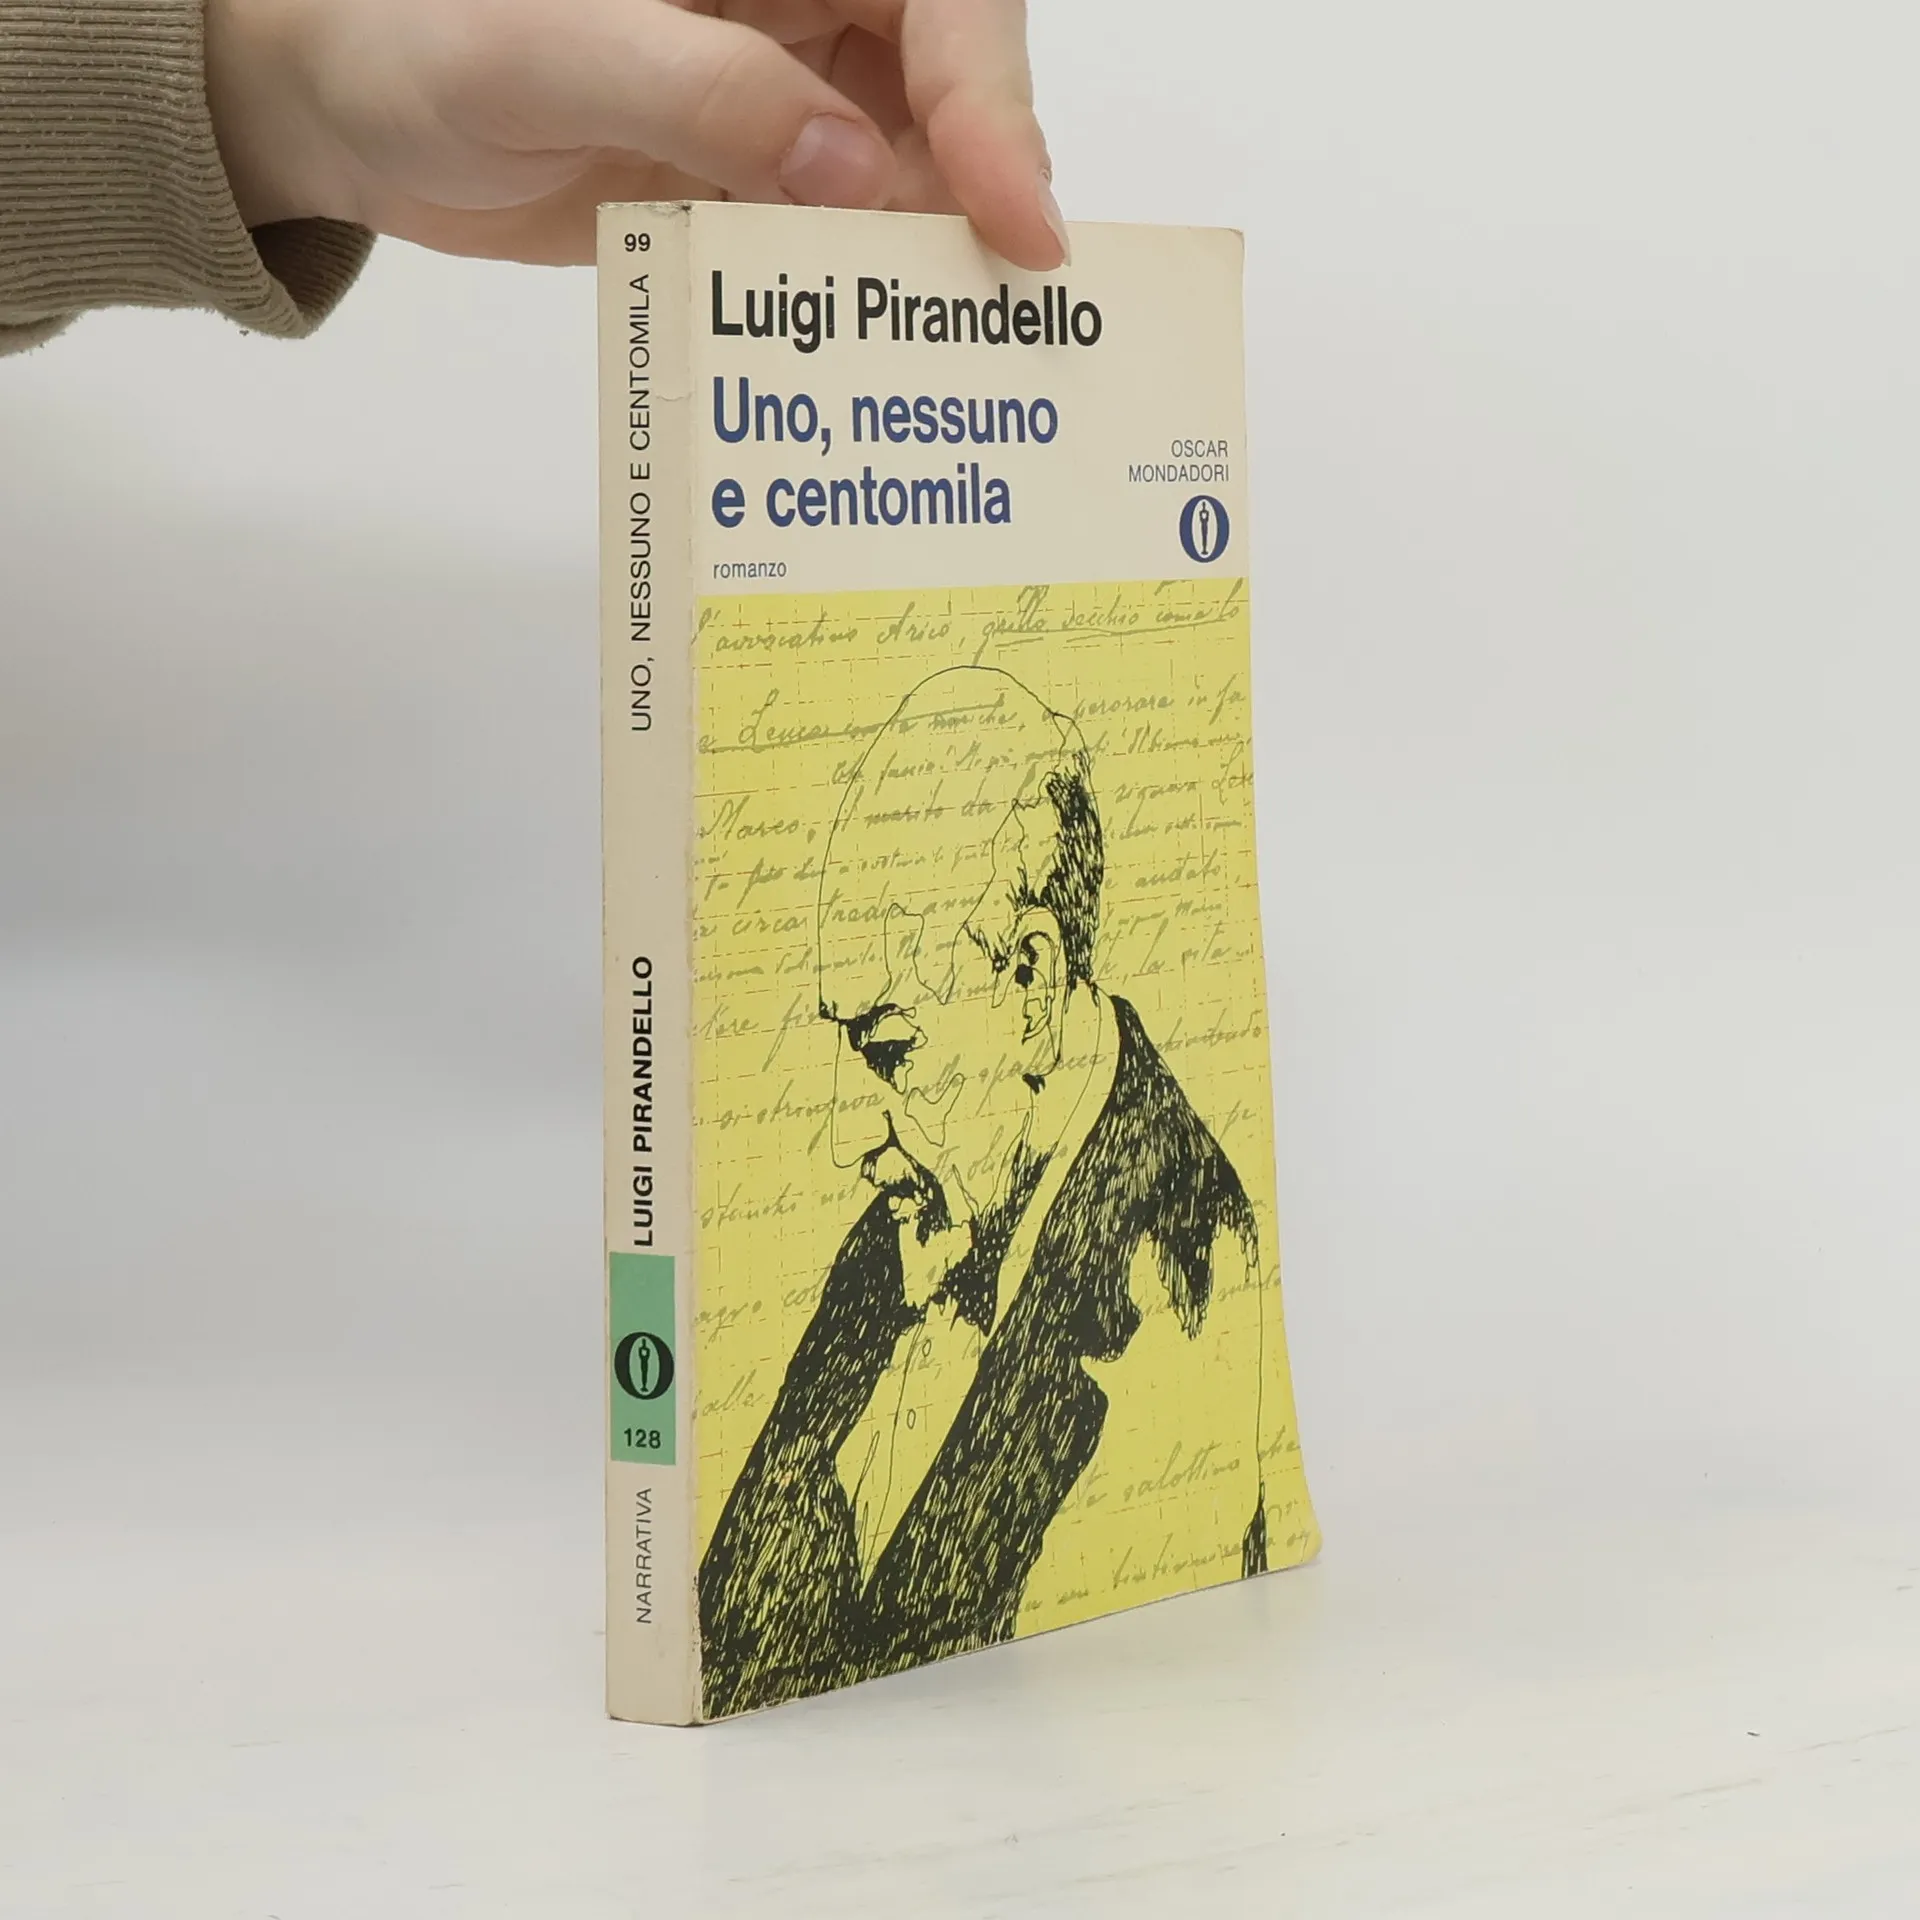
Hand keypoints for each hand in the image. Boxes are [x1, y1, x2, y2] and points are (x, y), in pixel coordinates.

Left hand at [205, 0, 1065, 271]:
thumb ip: (700, 90)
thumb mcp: (542, 52)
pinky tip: (863, 351)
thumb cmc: (408, 36)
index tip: (1016, 221)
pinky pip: (835, 235)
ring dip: (923, 258)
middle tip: (989, 307)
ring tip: (936, 350)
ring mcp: (783, 92)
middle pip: (952, 87)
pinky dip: (855, 294)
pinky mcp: (752, 175)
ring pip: (912, 172)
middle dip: (978, 190)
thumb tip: (855, 168)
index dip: (994, 101)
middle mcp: (800, 3)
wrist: (339, 107)